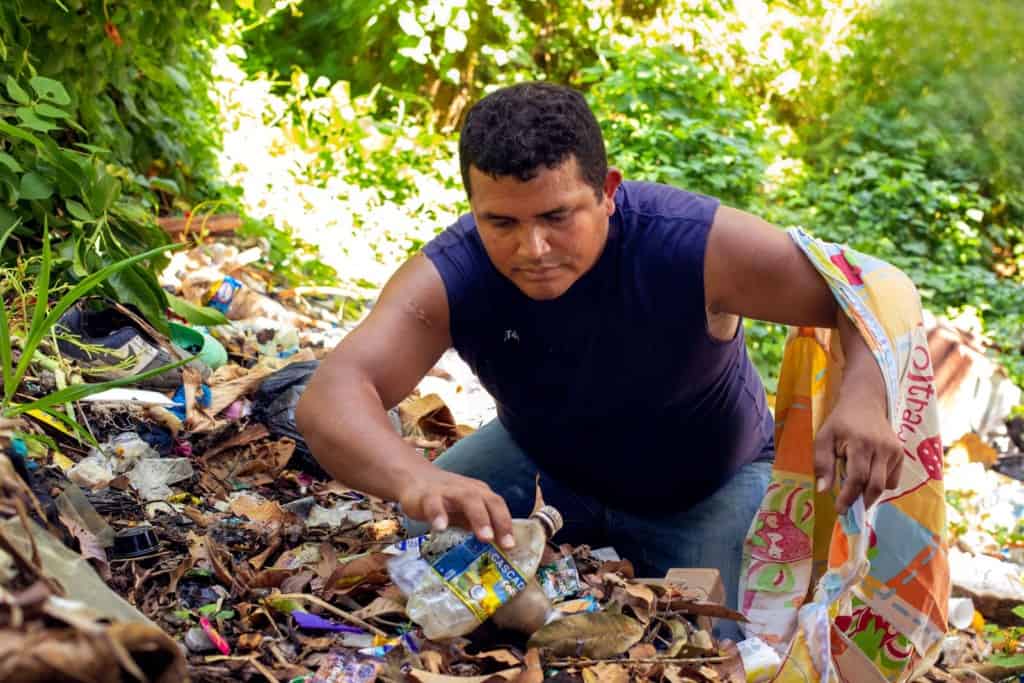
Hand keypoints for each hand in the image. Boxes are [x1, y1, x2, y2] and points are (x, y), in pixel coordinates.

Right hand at [398, 467, 515, 548]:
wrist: (414, 477)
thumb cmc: (445, 500)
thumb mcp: (463, 512)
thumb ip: (476, 527)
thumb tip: (493, 554)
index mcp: (480, 494)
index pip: (498, 507)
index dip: (506, 525)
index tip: (511, 546)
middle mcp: (468, 491)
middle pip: (488, 502)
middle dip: (498, 522)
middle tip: (504, 543)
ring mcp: (448, 491)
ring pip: (467, 499)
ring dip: (479, 517)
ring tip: (485, 537)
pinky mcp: (427, 495)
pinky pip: (434, 504)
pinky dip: (438, 514)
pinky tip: (440, 528)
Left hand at [814, 385, 902, 513]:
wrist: (864, 402)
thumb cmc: (840, 422)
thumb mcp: (824, 438)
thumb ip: (822, 463)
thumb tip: (823, 490)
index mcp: (860, 443)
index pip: (857, 478)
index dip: (848, 497)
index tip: (840, 509)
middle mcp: (881, 448)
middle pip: (875, 485)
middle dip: (862, 501)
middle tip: (849, 508)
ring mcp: (894, 451)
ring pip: (885, 485)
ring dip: (870, 493)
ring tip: (856, 486)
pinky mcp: (901, 453)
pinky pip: (893, 479)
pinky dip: (881, 484)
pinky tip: (869, 474)